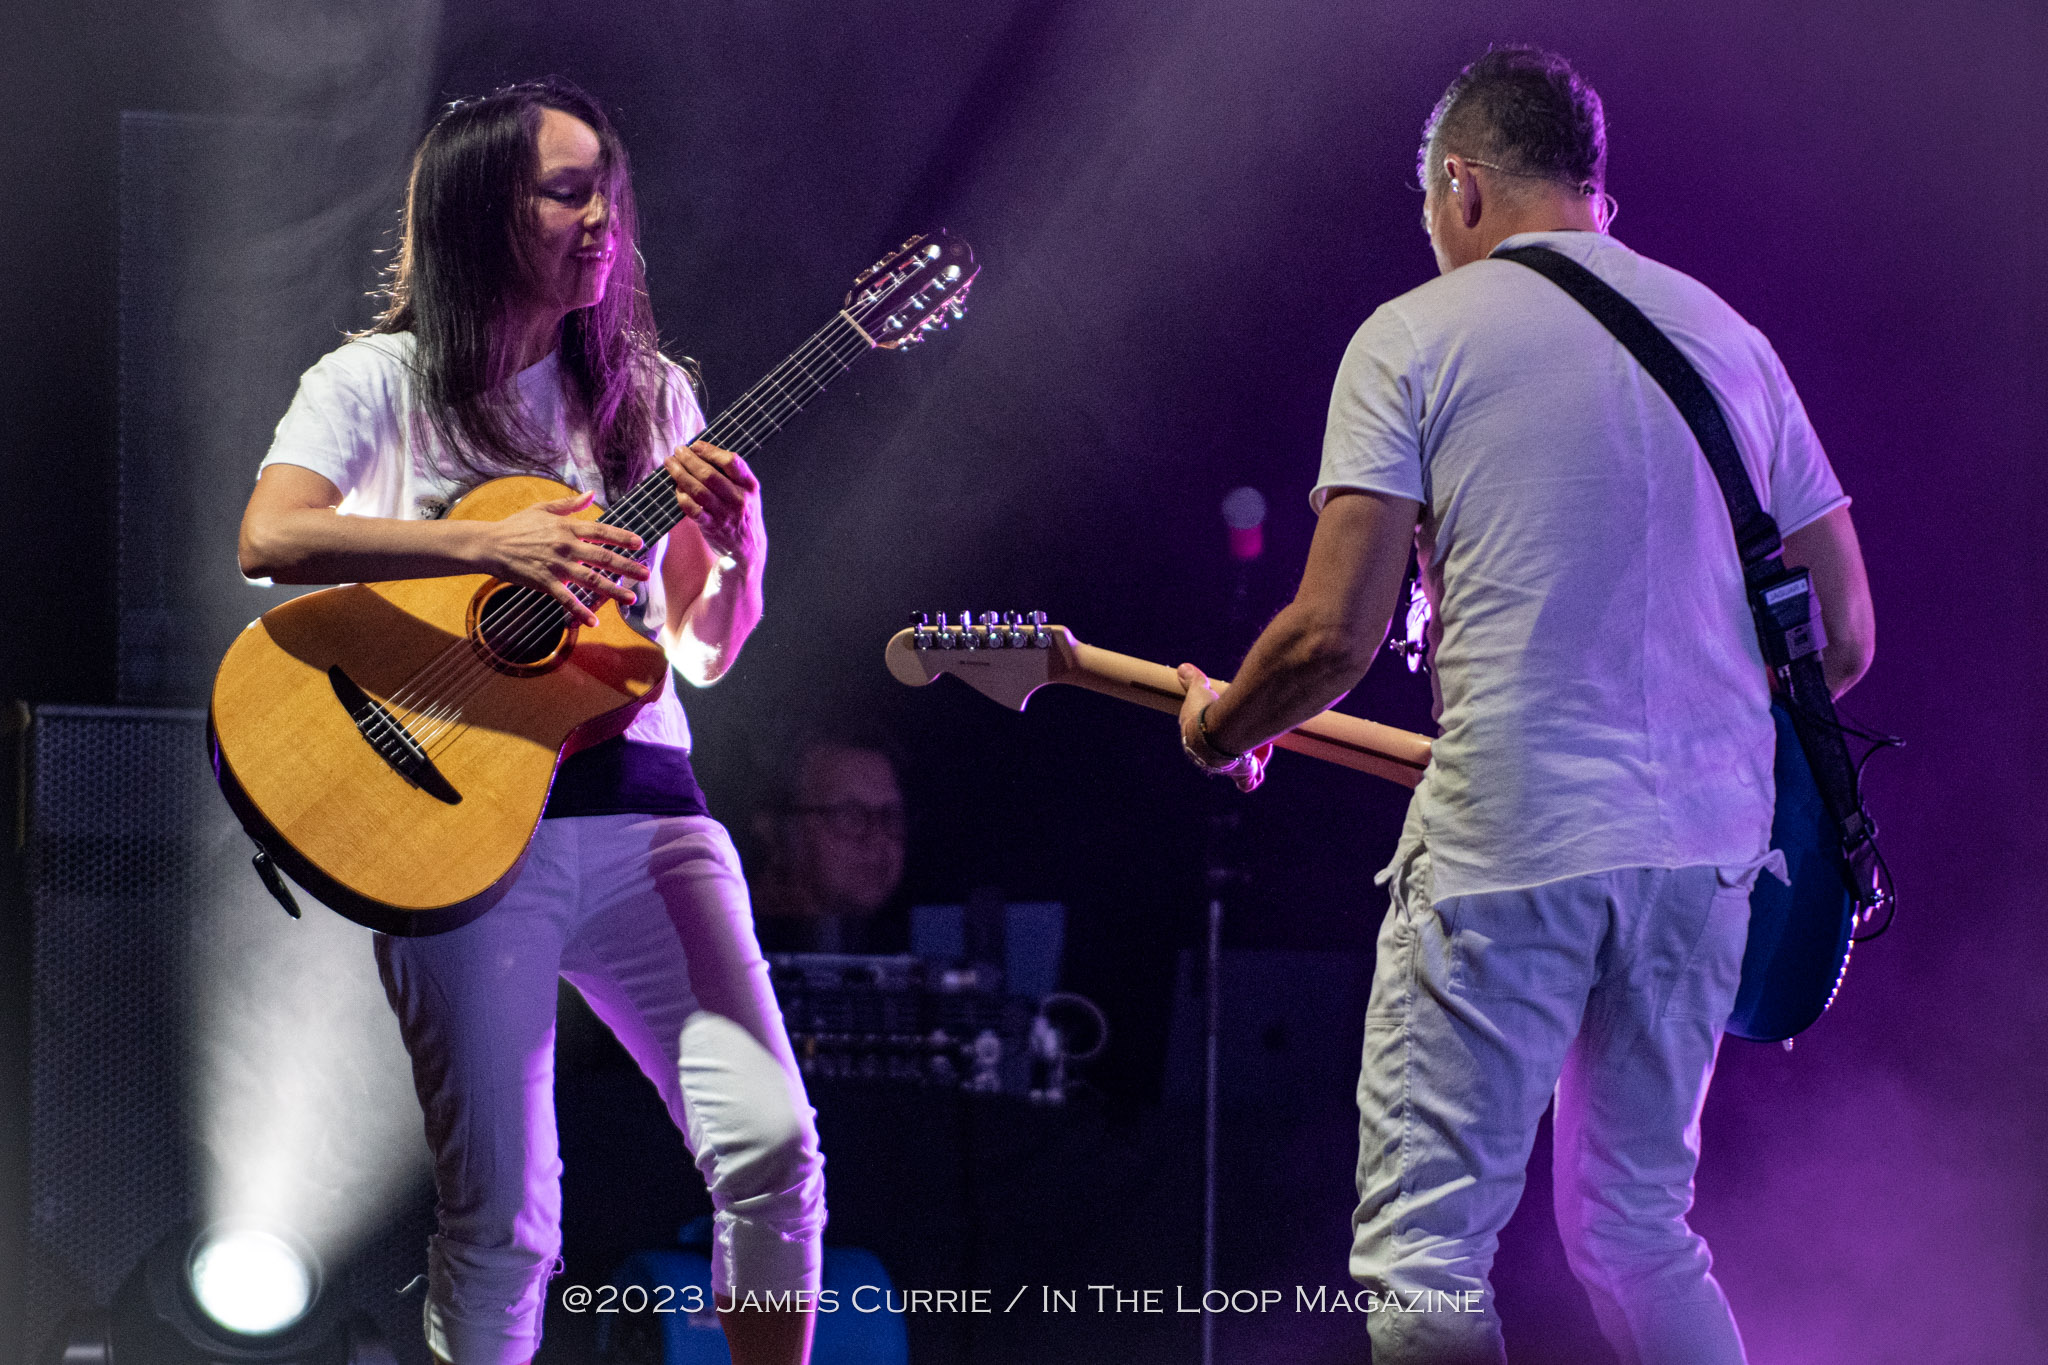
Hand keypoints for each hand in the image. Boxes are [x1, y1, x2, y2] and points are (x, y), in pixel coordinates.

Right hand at [479, 491, 646, 626]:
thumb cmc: (516, 526)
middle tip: (646, 575)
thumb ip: (569, 503)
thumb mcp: (542, 508)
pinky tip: (594, 621)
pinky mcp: (544, 582)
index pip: (601, 531)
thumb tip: (590, 493)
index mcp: (567, 527)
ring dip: (613, 590)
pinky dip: (580, 610)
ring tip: (631, 599)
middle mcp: (566, 545)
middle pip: (603, 557)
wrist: (490, 544)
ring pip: (590, 579)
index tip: (640, 543)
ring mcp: (556, 565)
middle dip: (627, 567)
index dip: (622, 537)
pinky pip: (566, 598)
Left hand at [663, 441, 764, 566]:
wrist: (747, 548)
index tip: (696, 445)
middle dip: (689, 460)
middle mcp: (738, 499)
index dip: (711, 451)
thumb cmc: (743, 512)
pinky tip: (676, 488)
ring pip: (698, 490)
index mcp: (749, 485)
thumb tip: (702, 450)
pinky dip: (681, 496)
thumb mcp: (748, 491)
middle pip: (709, 475)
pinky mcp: (711, 527)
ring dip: (680, 474)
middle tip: (677, 451)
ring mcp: (724, 514)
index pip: (732, 462)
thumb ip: (733, 474)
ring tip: (670, 464)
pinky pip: (691, 509)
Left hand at [1176, 663, 1270, 792]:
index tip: (1226, 715)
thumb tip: (1183, 667)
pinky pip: (1247, 781)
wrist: (1216, 733)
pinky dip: (1253, 776)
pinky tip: (1258, 767)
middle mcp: (1208, 758)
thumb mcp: (1198, 691)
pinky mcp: (1240, 773)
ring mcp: (1224, 767)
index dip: (1216, 726)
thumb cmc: (1205, 713)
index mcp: (1194, 741)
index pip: (1203, 737)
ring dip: (1250, 755)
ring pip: (1238, 766)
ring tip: (1260, 741)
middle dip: (1236, 743)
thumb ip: (1193, 681)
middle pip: (1223, 753)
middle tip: (1247, 731)